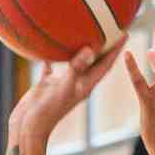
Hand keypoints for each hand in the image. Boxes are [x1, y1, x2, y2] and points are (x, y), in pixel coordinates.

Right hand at [8, 42, 126, 143]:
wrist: (29, 129)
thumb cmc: (48, 112)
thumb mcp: (64, 88)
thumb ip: (76, 68)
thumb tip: (90, 49)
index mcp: (85, 85)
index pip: (105, 64)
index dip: (116, 49)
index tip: (125, 32)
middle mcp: (76, 83)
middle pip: (94, 61)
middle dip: (103, 45)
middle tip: (110, 26)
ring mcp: (62, 84)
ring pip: (74, 62)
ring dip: (80, 48)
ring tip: (85, 31)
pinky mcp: (47, 84)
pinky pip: (51, 66)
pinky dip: (52, 56)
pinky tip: (49, 44)